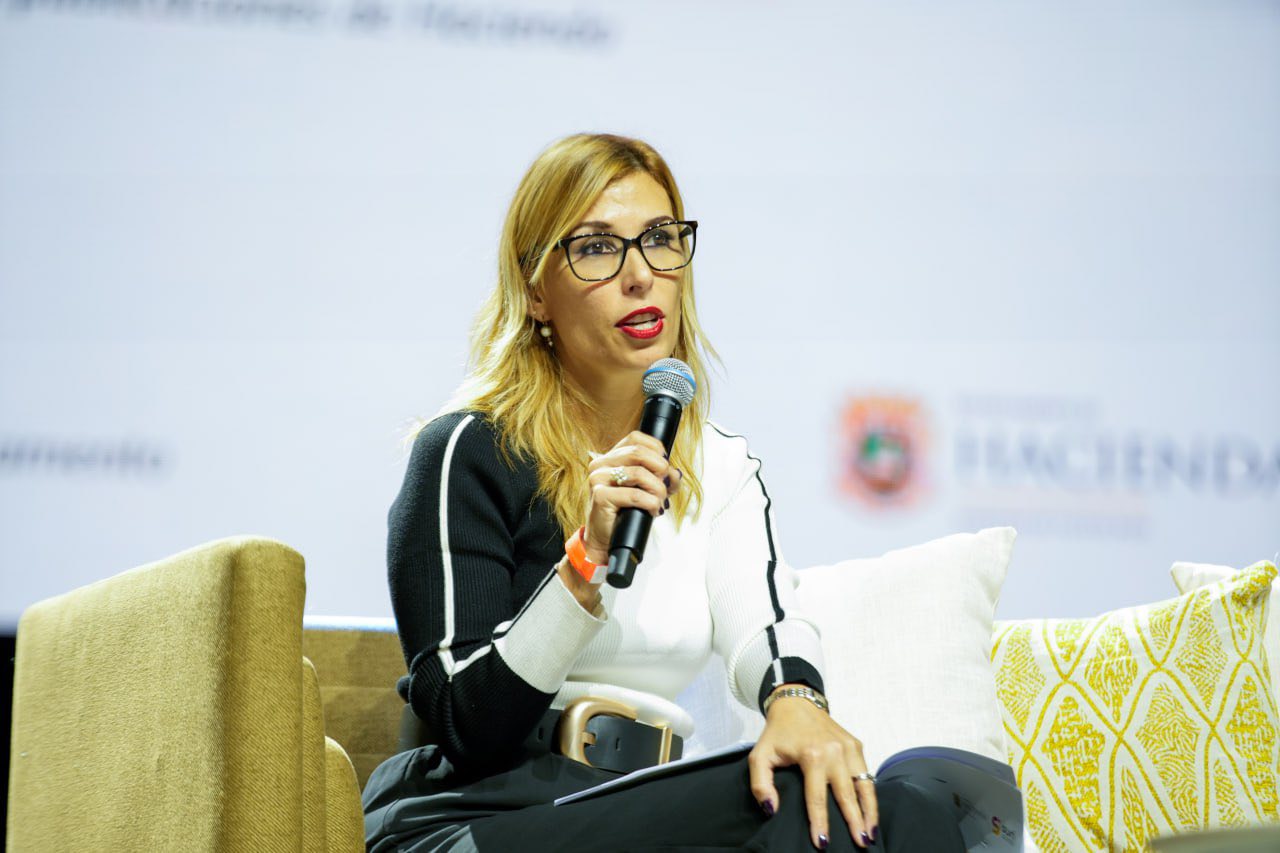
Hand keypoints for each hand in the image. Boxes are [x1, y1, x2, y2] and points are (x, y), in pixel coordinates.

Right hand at [581, 431, 681, 564]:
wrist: (607, 539)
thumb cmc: (626, 512)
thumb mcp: (648, 490)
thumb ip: (663, 478)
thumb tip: (675, 473)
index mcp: (610, 458)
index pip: (636, 438)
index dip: (656, 449)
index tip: (664, 468)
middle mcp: (600, 464)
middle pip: (638, 452)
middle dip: (660, 469)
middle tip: (665, 486)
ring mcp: (598, 479)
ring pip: (639, 473)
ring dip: (657, 490)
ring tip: (659, 502)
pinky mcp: (600, 496)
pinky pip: (635, 495)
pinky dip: (650, 503)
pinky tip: (652, 511)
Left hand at [749, 690, 878, 849]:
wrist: (796, 703)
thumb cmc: (778, 732)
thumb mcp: (760, 756)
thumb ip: (760, 784)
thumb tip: (772, 809)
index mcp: (811, 755)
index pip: (817, 798)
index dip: (820, 822)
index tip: (822, 842)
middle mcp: (834, 752)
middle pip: (847, 795)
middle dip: (855, 822)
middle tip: (861, 844)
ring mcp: (849, 747)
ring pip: (864, 786)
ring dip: (870, 811)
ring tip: (871, 834)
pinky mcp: (856, 744)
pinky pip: (867, 774)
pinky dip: (870, 795)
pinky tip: (871, 812)